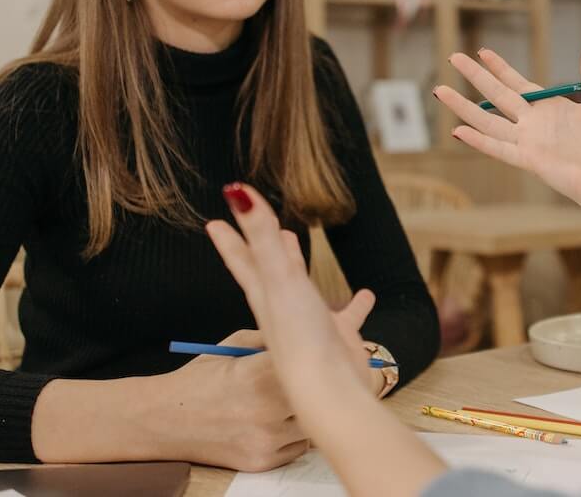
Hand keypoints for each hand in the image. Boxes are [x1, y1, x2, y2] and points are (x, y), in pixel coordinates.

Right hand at [157, 329, 308, 471]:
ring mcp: (265, 440)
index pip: (307, 363)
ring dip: (302, 413)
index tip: (307, 355)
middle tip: (300, 380)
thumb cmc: (199, 380)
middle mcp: (265, 410)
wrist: (166, 420)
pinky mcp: (262, 461)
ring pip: (309, 424)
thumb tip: (302, 336)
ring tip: (281, 403)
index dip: (309, 359)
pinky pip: (297, 447)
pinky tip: (272, 423)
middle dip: (310, 387)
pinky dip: (291, 436)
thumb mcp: (231, 346)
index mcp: (258, 375)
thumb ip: (269, 339)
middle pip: (315, 396)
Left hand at [207, 183, 379, 423]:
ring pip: (302, 288)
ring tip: (296, 244)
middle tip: (257, 225)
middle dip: (261, 247)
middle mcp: (283, 308)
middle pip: (268, 269)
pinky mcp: (338, 337)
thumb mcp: (278, 276)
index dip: (229, 239)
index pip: (242, 259)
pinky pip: (348, 315)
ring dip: (298, 266)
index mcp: (265, 294)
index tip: (213, 223)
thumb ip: (260, 234)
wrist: (328, 390)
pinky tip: (367, 295)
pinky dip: (356, 304)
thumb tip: (236, 190)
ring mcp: (310, 323)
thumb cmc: (298, 336)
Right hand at [434, 37, 580, 213]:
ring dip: (464, 106)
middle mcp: (534, 122)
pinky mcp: (528, 161)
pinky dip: (478, 140)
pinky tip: (458, 131)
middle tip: (453, 57)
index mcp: (550, 106)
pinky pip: (497, 147)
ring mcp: (528, 141)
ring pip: (488, 120)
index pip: (517, 83)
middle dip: (475, 76)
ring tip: (441, 91)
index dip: (499, 68)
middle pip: (497, 95)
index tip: (482, 52)